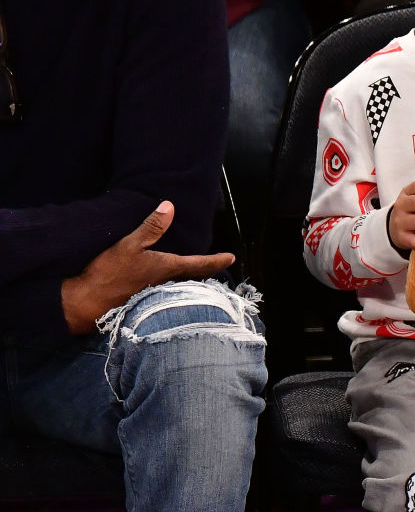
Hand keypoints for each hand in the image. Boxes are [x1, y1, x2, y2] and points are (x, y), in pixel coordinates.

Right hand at [60, 202, 235, 333]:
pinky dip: (174, 287)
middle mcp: (167, 285)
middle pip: (194, 278)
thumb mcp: (129, 245)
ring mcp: (155, 296)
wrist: (86, 304)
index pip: (201, 264)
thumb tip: (169, 206)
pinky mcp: (143, 302)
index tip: (232, 257)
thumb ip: (151, 227)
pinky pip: (166, 293)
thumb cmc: (108, 274)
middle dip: (206, 271)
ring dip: (191, 280)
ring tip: (198, 274)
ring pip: (181, 286)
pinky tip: (167, 285)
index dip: (218, 260)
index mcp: (167, 269)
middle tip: (218, 266)